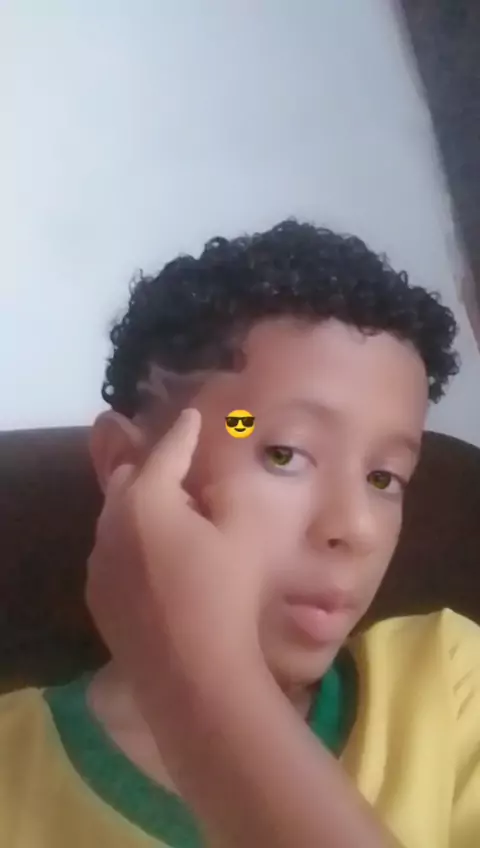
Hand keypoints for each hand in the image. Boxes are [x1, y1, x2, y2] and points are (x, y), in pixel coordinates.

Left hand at [86, 408, 265, 695]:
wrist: (195, 676)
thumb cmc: (227, 596)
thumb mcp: (244, 534)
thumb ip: (229, 492)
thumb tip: (217, 475)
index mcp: (147, 499)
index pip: (168, 451)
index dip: (183, 431)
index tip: (191, 415)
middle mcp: (112, 524)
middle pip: (130, 479)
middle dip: (154, 467)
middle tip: (181, 468)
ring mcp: (99, 563)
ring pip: (115, 516)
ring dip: (139, 505)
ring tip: (169, 514)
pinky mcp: (97, 596)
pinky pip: (110, 552)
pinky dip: (130, 542)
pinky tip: (153, 559)